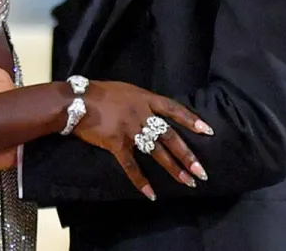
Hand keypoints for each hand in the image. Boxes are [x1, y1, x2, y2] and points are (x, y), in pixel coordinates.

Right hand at [75, 81, 212, 200]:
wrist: (76, 101)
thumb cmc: (100, 92)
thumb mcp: (126, 90)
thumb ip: (141, 101)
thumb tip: (153, 111)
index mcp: (145, 99)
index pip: (174, 109)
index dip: (191, 120)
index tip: (208, 131)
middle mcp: (142, 115)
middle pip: (170, 136)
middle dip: (187, 155)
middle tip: (201, 171)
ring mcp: (130, 130)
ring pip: (157, 153)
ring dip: (174, 169)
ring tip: (188, 182)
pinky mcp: (117, 144)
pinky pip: (132, 166)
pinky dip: (142, 182)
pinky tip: (151, 194)